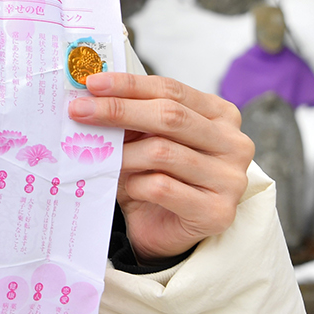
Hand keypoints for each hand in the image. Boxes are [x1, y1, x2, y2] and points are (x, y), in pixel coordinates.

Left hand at [68, 72, 253, 260]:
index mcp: (220, 115)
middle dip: (119, 111)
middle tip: (79, 110)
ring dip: (123, 154)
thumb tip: (92, 94)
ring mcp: (230, 179)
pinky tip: (129, 188)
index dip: (129, 85)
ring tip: (101, 157)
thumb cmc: (155, 177)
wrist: (164, 230)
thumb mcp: (145, 139)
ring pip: (163, 152)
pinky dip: (136, 185)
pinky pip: (162, 187)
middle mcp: (234, 143)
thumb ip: (132, 116)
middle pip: (170, 116)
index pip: (172, 90)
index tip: (92, 82)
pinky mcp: (217, 212)